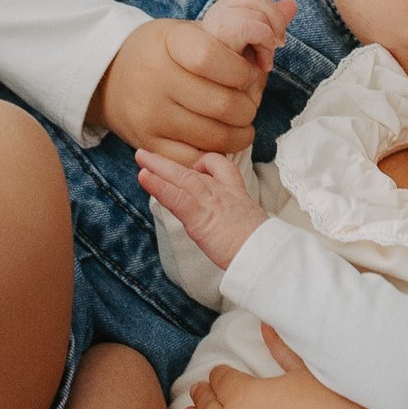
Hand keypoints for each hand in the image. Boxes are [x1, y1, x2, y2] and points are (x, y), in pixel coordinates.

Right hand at [92, 14, 262, 160]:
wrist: (108, 77)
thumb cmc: (163, 51)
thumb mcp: (192, 30)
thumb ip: (242, 26)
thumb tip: (294, 7)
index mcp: (170, 43)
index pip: (214, 59)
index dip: (243, 72)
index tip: (249, 74)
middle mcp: (157, 80)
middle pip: (223, 105)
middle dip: (249, 106)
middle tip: (249, 101)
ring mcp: (151, 115)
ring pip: (215, 137)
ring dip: (240, 132)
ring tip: (239, 120)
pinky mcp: (149, 143)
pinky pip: (196, 159)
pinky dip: (217, 153)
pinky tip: (219, 138)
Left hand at [135, 146, 266, 268]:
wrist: (267, 252)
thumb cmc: (265, 246)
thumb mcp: (256, 227)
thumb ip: (242, 224)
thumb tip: (242, 236)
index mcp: (237, 194)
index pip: (221, 168)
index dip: (206, 163)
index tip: (194, 164)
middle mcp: (222, 192)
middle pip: (194, 169)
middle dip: (171, 162)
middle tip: (151, 155)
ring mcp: (210, 201)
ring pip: (181, 177)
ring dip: (158, 166)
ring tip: (141, 158)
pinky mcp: (199, 215)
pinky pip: (175, 196)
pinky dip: (157, 185)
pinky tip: (144, 177)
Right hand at [199, 0, 296, 79]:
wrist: (218, 103)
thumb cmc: (237, 79)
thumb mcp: (259, 49)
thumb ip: (273, 25)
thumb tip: (291, 4)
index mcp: (228, 11)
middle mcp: (218, 13)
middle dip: (275, 18)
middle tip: (279, 45)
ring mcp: (214, 25)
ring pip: (253, 9)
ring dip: (269, 36)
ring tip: (266, 60)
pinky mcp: (216, 38)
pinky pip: (250, 27)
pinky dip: (263, 42)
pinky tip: (262, 63)